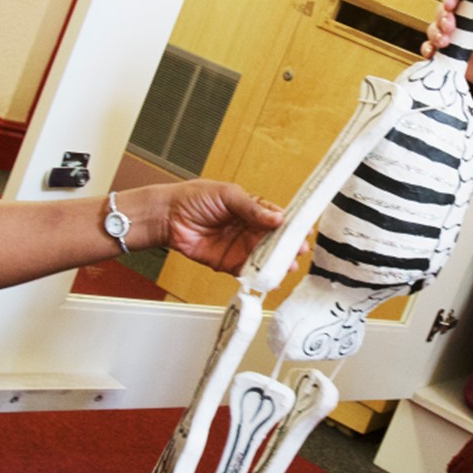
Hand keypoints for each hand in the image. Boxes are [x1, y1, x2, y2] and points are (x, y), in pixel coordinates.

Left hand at [149, 179, 286, 275]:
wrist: (168, 216)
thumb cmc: (194, 198)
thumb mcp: (228, 195)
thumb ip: (253, 208)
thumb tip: (278, 218)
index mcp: (252, 209)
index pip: (277, 217)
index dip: (291, 224)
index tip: (304, 229)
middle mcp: (249, 229)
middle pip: (275, 240)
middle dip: (289, 246)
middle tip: (299, 251)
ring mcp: (240, 247)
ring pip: (265, 257)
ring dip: (277, 262)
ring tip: (287, 265)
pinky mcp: (228, 263)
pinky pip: (248, 271)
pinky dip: (259, 275)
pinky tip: (270, 277)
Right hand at [423, 0, 472, 117]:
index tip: (451, 4)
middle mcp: (462, 21)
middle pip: (444, 11)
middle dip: (443, 17)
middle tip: (449, 26)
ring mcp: (453, 37)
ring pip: (435, 28)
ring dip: (435, 32)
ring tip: (443, 42)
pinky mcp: (446, 53)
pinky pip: (431, 48)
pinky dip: (427, 49)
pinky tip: (431, 53)